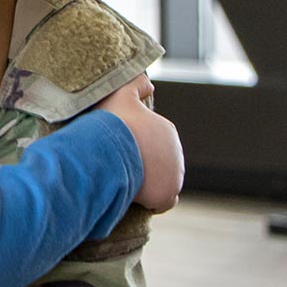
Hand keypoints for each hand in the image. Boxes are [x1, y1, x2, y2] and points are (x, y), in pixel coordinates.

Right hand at [94, 74, 182, 211]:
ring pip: (162, 182)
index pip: (156, 143)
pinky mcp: (167, 195)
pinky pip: (163, 202)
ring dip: (148, 184)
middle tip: (120, 167)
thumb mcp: (122, 93)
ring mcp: (174, 175)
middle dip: (144, 167)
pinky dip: (152, 202)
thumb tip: (149, 85)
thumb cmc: (113, 122)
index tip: (121, 151)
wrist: (110, 148)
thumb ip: (136, 84)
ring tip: (126, 182)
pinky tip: (136, 197)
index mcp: (167, 131)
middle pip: (160, 164)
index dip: (139, 148)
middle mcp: (176, 153)